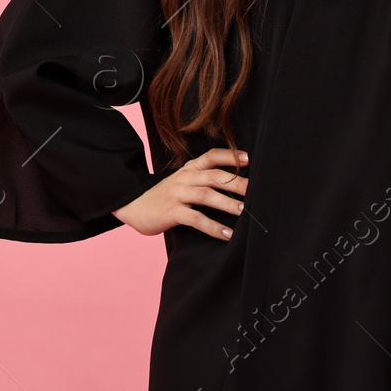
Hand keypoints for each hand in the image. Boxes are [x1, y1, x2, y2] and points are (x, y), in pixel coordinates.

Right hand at [113, 147, 247, 238]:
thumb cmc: (165, 196)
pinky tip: (227, 234)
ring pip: (206, 196)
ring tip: (244, 211)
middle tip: (256, 191)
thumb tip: (235, 185)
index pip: (211, 156)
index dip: (230, 156)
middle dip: (237, 183)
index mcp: (189, 169)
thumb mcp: (182, 182)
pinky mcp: (172, 212)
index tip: (249, 159)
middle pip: (214, 176)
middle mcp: (184, 178)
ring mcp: (177, 194)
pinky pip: (196, 219)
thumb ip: (203, 180)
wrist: (134, 205)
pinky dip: (213, 227)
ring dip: (227, 203)